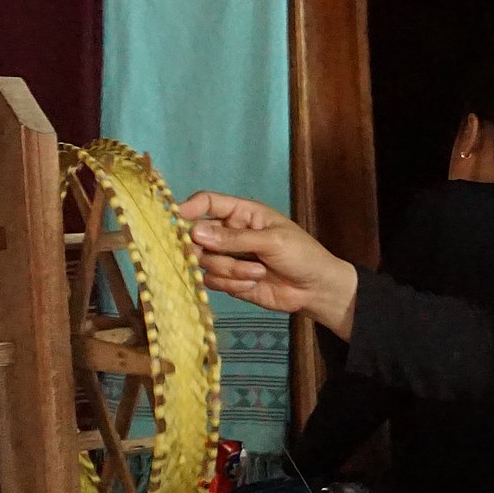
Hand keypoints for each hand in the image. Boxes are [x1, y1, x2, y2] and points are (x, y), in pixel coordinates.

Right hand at [179, 192, 360, 335]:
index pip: (207, 203)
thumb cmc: (302, 255)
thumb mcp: (272, 241)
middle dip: (203, 247)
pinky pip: (213, 281)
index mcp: (242, 214)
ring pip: (204, 261)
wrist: (316, 289)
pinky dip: (231, 284)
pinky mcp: (228, 280)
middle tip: (216, 254)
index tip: (177, 219)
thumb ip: (234, 239)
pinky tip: (253, 284)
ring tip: (257, 272)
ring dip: (228, 269)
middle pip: (195, 235)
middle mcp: (229, 233)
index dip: (188, 208)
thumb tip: (195, 232)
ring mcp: (228, 257)